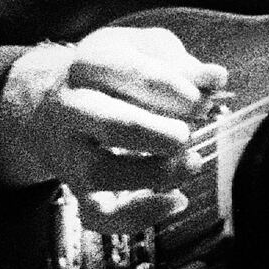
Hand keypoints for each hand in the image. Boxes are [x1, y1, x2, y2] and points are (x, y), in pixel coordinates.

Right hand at [0, 24, 230, 228]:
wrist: (52, 102)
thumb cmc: (115, 74)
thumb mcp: (144, 52)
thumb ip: (182, 64)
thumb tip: (216, 77)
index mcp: (90, 64)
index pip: (123, 71)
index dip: (169, 87)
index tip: (199, 99)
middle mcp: (72, 108)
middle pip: (113, 125)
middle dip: (161, 134)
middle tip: (187, 134)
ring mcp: (70, 151)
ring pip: (102, 173)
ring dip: (155, 174)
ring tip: (191, 163)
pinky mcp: (77, 186)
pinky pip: (99, 214)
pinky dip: (139, 216)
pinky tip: (176, 201)